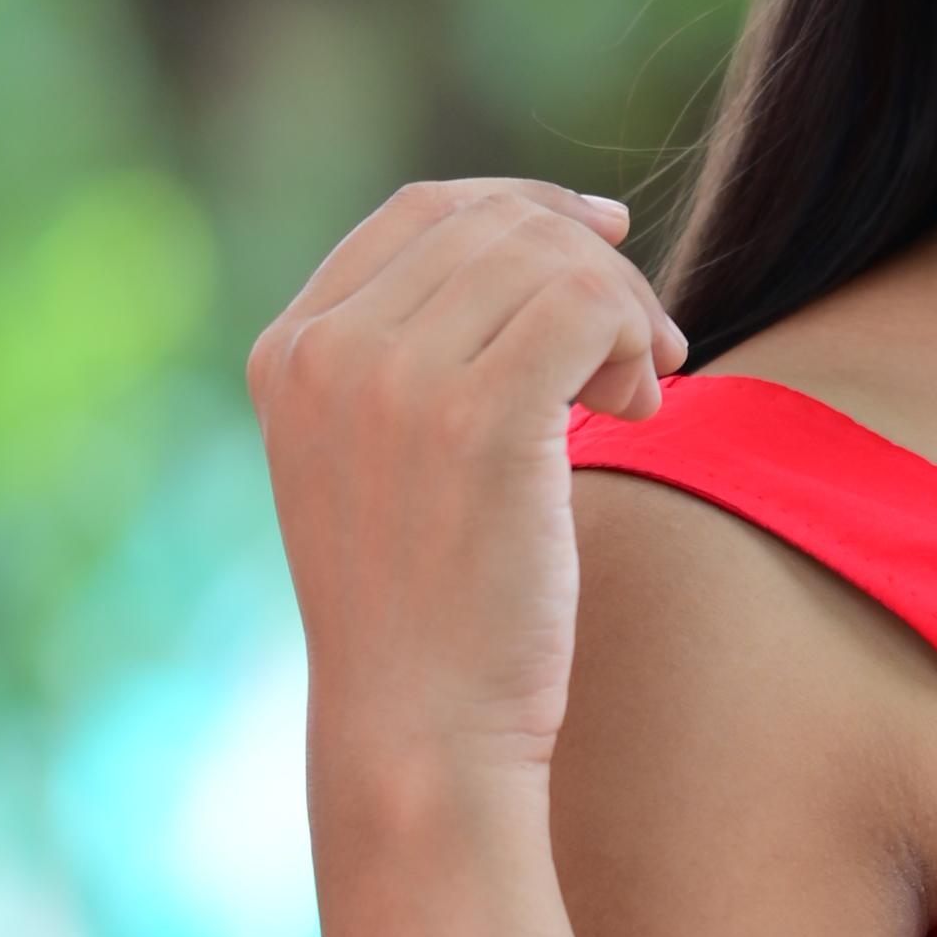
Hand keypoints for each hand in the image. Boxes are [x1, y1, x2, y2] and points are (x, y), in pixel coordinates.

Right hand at [248, 179, 683, 805]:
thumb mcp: (383, 463)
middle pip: (501, 225)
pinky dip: (636, 342)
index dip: (527, 206)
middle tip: (647, 358)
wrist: (419, 731)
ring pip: (553, 258)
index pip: (422, 211)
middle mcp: (327, 350)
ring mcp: (392, 378)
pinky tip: (638, 415)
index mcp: (289, 351)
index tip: (604, 239)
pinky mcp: (478, 417)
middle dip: (597, 271)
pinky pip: (590, 307)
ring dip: (626, 313)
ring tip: (637, 399)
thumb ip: (420, 357)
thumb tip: (547, 243)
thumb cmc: (427, 612)